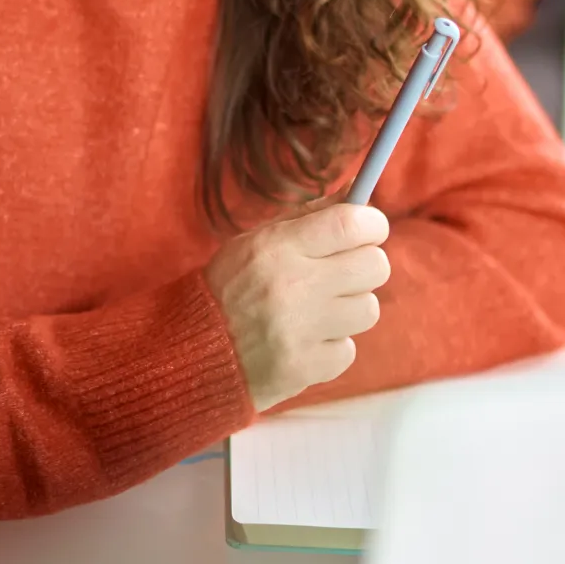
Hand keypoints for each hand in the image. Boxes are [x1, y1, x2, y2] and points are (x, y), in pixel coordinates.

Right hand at [204, 203, 390, 411]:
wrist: (190, 353)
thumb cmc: (229, 288)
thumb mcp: (256, 241)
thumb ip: (308, 218)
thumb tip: (356, 195)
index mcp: (278, 247)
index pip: (351, 224)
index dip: (372, 223)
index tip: (369, 228)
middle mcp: (293, 286)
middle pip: (374, 265)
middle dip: (365, 265)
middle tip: (343, 271)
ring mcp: (301, 331)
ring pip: (368, 309)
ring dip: (349, 308)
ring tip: (317, 309)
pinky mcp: (305, 368)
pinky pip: (348, 349)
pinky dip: (331, 345)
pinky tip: (304, 340)